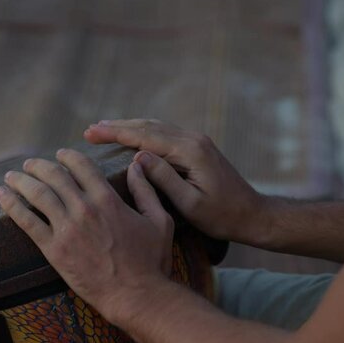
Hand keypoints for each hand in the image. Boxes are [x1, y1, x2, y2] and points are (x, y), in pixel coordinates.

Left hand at [0, 148, 173, 320]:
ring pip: (37, 194)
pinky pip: (27, 222)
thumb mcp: (160, 220)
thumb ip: (146, 190)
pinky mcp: (54, 249)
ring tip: (11, 176)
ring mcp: (66, 229)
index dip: (67, 156)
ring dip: (21, 180)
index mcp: (107, 198)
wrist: (136, 295)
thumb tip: (137, 165)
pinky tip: (2, 196)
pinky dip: (12, 205)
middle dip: (38, 165)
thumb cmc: (151, 261)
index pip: (81, 165)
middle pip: (54, 175)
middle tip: (29, 164)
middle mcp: (84, 208)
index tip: (60, 154)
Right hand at [84, 119, 267, 244]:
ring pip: (156, 127)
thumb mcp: (190, 204)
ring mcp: (196, 141)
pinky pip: (164, 134)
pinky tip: (130, 136)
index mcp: (190, 151)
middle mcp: (193, 139)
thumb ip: (164, 179)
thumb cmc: (222, 217)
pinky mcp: (197, 147)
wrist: (254, 215)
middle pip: (148, 126)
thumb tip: (137, 156)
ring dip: (128, 127)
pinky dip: (142, 132)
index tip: (91, 132)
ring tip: (103, 129)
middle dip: (117, 127)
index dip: (115, 133)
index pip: (145, 136)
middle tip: (89, 130)